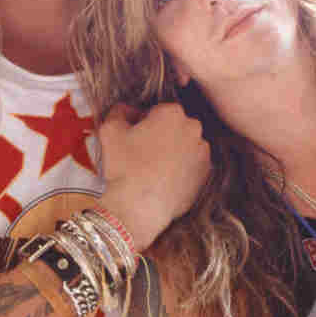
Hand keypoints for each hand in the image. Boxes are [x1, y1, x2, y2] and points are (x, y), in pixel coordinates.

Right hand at [96, 102, 210, 250]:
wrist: (139, 207)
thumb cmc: (124, 166)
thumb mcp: (109, 129)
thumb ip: (119, 110)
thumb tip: (127, 109)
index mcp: (172, 113)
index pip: (156, 110)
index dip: (142, 123)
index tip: (133, 137)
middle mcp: (193, 128)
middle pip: (173, 126)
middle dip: (160, 135)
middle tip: (142, 153)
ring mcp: (202, 152)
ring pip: (184, 144)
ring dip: (172, 150)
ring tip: (153, 168)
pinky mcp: (206, 173)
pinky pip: (192, 164)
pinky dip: (181, 168)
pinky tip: (164, 179)